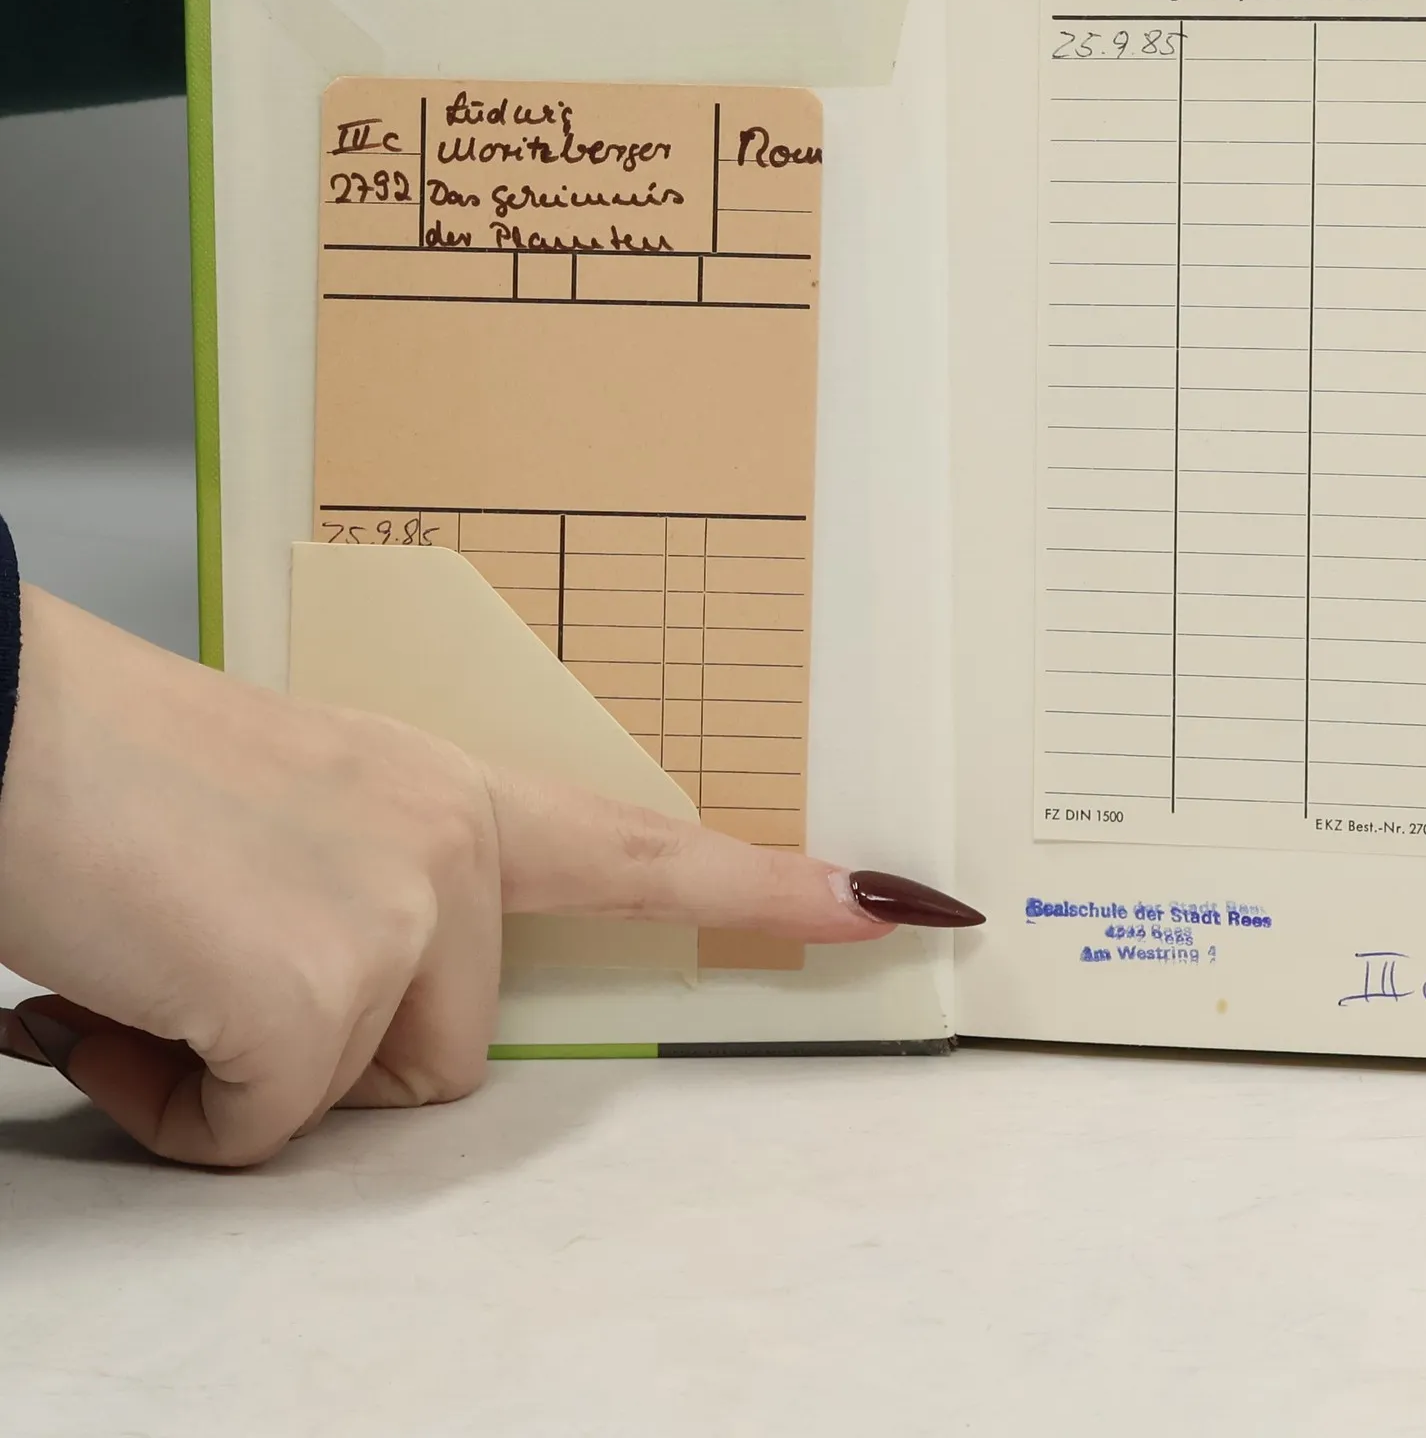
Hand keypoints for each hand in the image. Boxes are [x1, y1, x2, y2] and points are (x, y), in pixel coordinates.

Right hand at [0, 588, 978, 1165]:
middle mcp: (457, 844)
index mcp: (458, 796)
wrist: (3, 731)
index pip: (650, 847)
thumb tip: (349, 1026)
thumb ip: (384, 898)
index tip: (899, 905)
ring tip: (169, 968)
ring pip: (364, 1092)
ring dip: (252, 1075)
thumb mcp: (305, 819)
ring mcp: (403, 914)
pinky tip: (129, 1002)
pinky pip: (264, 1132)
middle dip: (333, 1045)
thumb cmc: (131, 777)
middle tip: (216, 951)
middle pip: (454, 1046)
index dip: (777, 888)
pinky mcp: (322, 989)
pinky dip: (183, 1105)